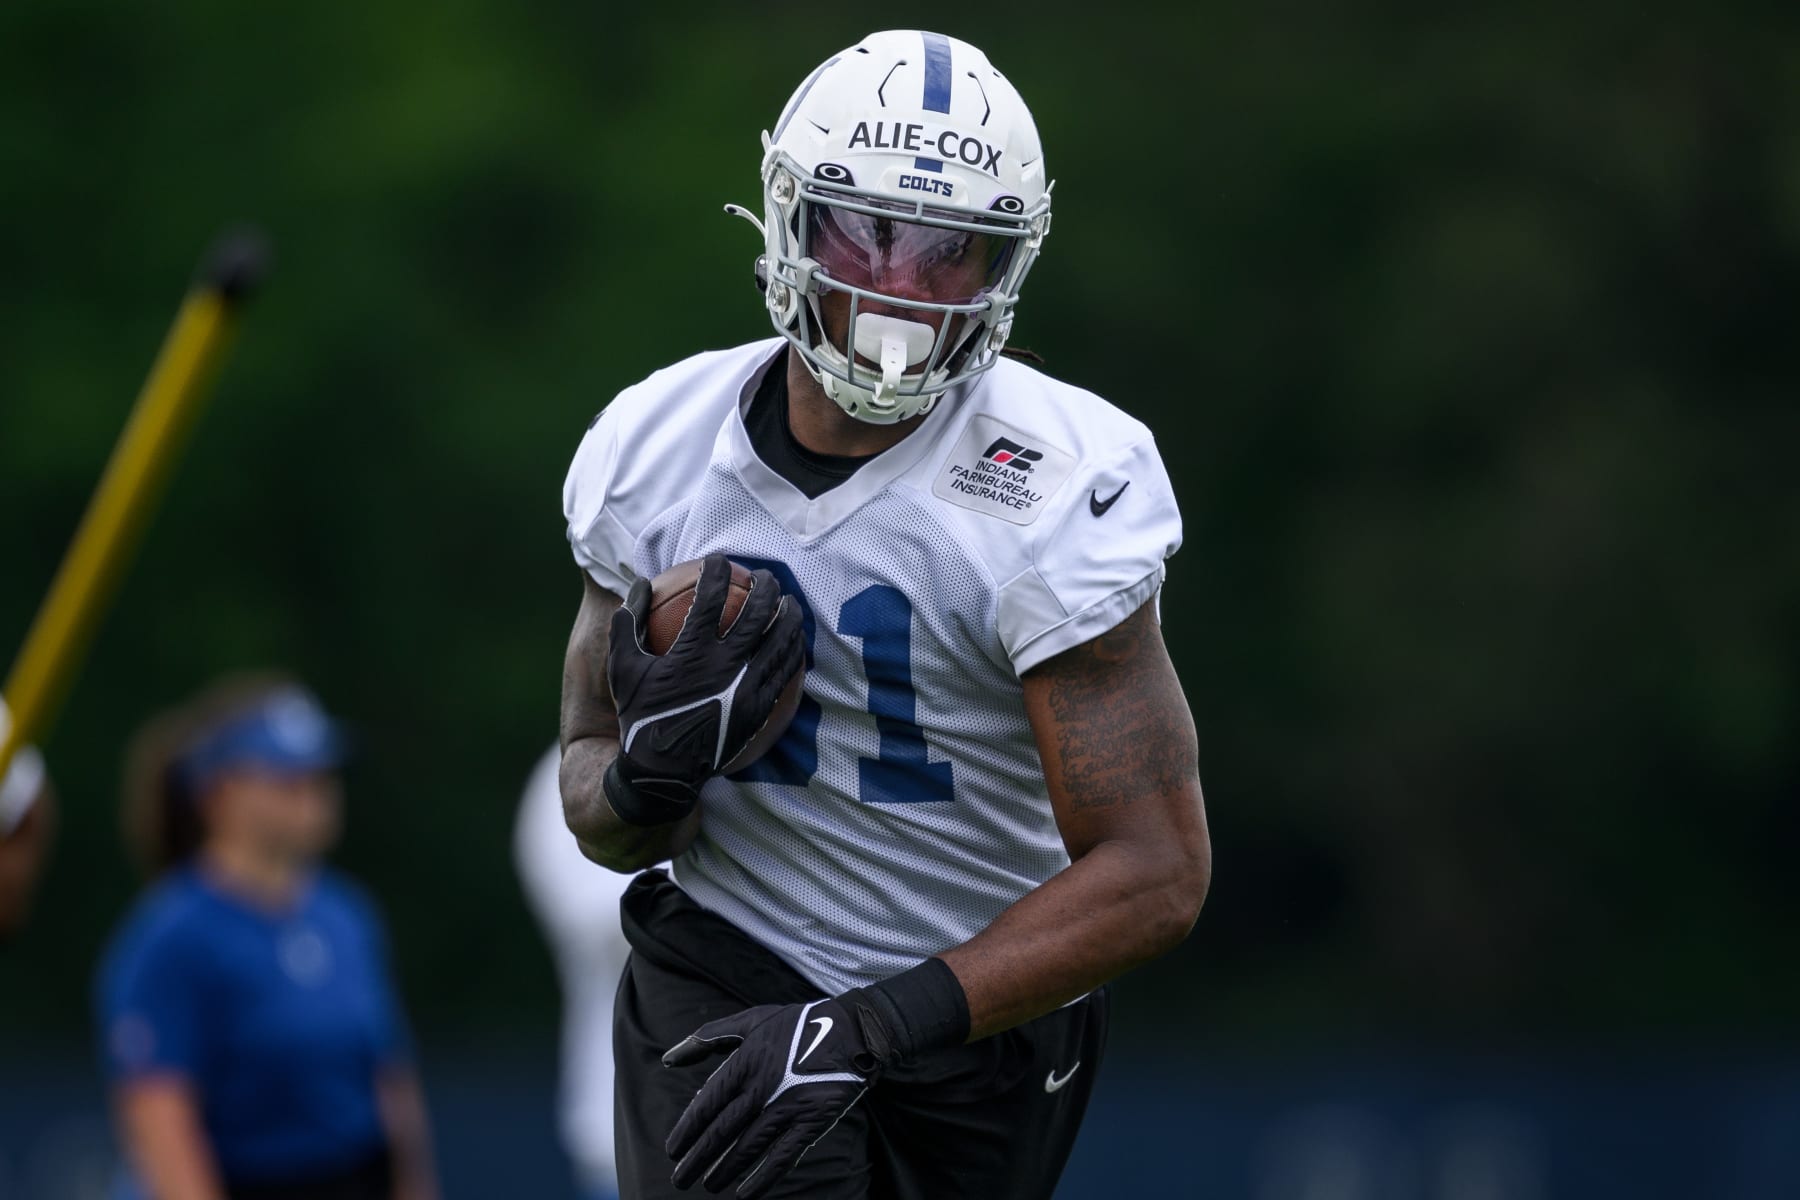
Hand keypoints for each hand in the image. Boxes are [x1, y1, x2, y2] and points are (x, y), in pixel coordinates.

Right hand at [605, 554, 802, 824]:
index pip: (710, 599)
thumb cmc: (640, 716)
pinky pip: (785, 672)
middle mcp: (725, 667)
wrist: (663, 771)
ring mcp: (747, 688)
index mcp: (691, 653)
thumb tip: (638, 583)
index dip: (716, 573)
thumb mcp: (623, 670)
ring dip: (788, 614)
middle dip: (764, 586)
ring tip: (789, 601)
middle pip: (757, 613)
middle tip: (763, 574)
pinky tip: (794, 641)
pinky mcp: (761, 708)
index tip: (719, 561)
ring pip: (780, 641)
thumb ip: (628, 623)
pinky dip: (792, 650)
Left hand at [662, 994, 894, 1196]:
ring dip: (724, 1170)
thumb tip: (668, 1059)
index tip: (672, 1149)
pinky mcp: (812, 1121)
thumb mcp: (752, 1020)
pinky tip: (745, 1193)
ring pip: (748, 1147)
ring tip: (707, 1186)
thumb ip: (708, 1037)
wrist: (853, 1031)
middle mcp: (763, 1086)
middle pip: (722, 1131)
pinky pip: (783, 1156)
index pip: (707, 1103)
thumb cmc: (797, 1025)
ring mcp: (789, 1105)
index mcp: (746, 1061)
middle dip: (697, 1159)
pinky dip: (763, 1178)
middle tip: (680, 1179)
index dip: (687, 1129)